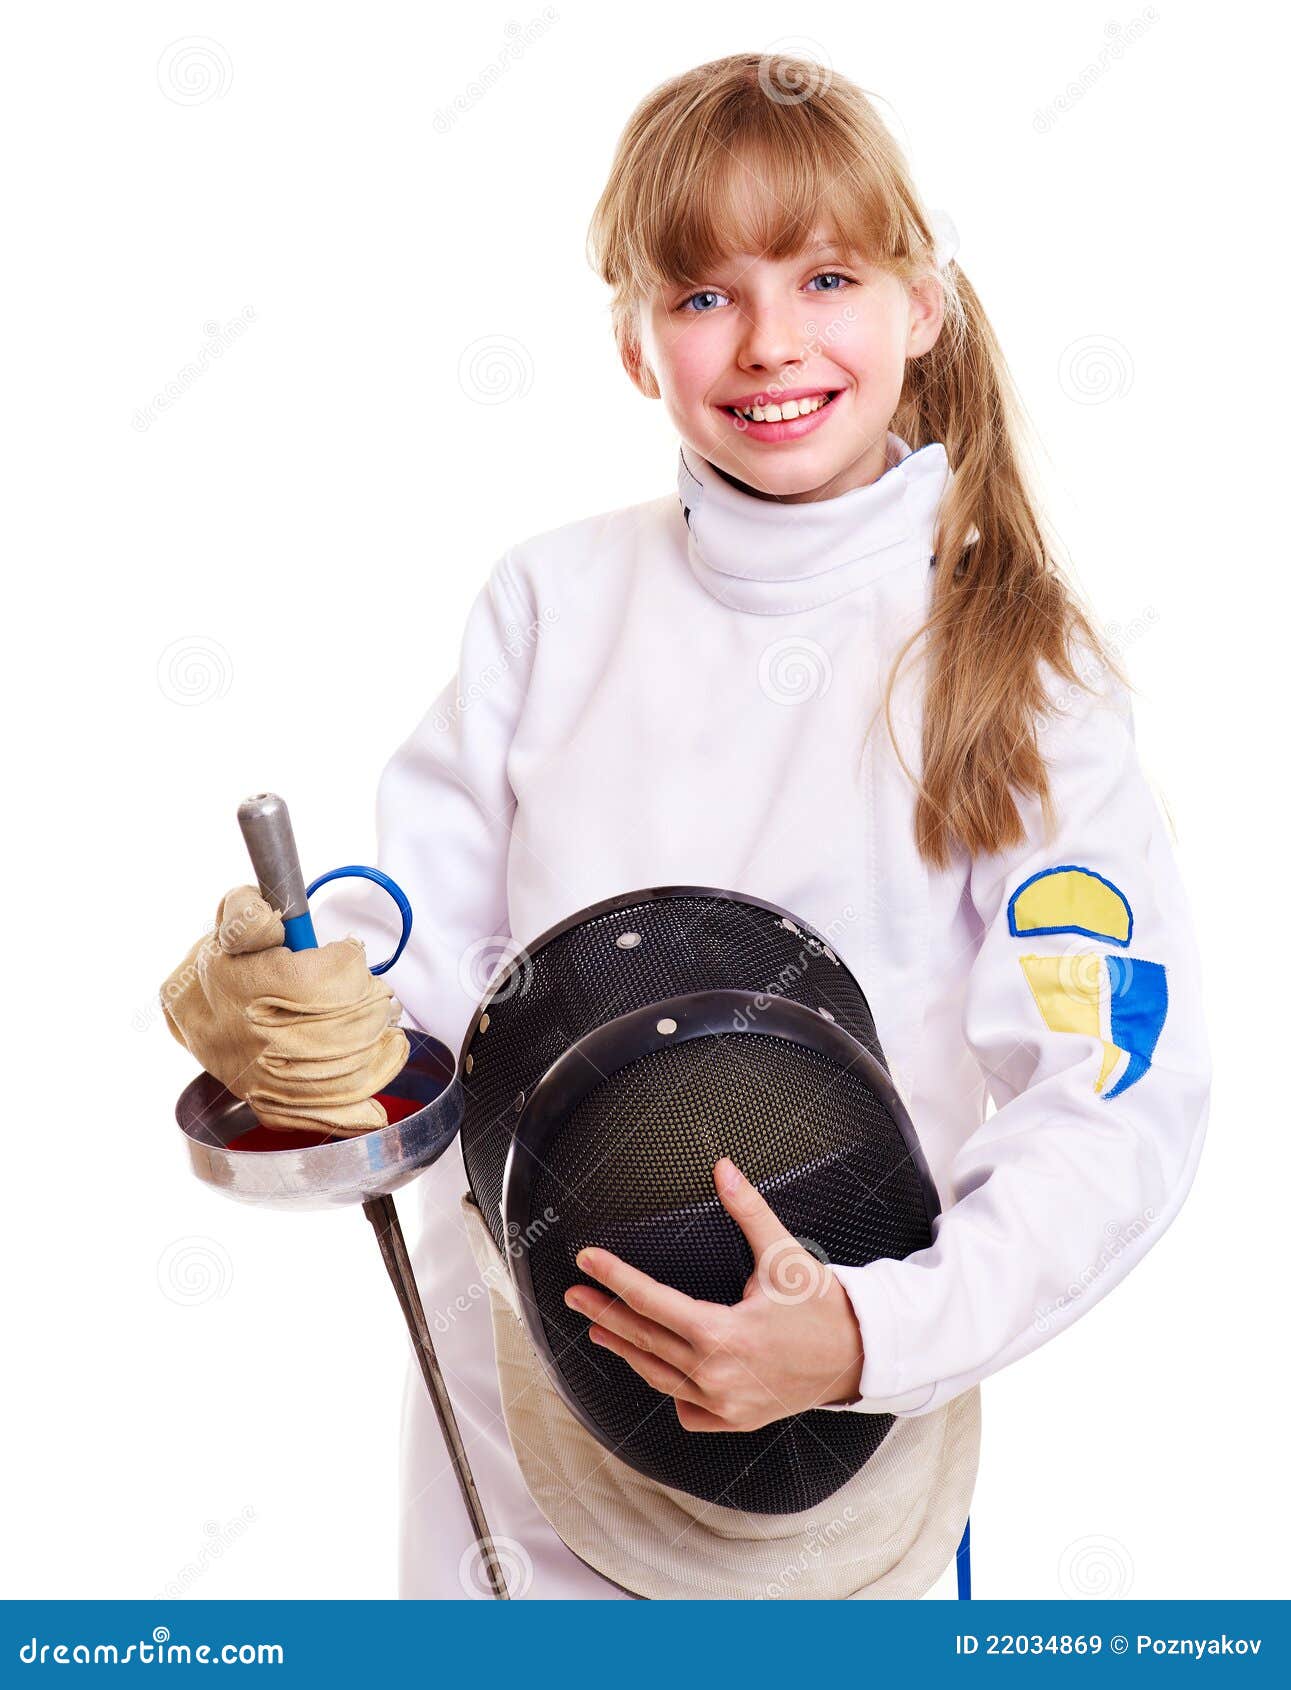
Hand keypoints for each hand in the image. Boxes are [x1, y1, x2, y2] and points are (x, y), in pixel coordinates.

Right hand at [160, 885, 407, 1136]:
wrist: (192, 1008)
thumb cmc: (229, 957)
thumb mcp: (234, 917)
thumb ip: (249, 911)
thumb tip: (271, 920)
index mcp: (243, 986)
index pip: (326, 982)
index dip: (350, 963)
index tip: (349, 953)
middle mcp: (252, 1038)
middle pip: (345, 1028)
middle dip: (373, 1003)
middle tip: (377, 990)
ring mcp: (261, 1078)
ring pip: (345, 1069)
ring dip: (380, 1042)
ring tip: (386, 1022)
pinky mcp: (271, 1104)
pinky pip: (330, 1110)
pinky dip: (368, 1092)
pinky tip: (384, 1062)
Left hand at [563, 1157, 863, 1431]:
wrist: (859, 1356)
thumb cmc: (821, 1306)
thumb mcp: (784, 1255)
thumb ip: (748, 1211)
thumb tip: (723, 1168)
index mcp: (723, 1333)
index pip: (652, 1302)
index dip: (615, 1278)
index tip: (587, 1261)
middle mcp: (717, 1374)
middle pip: (644, 1340)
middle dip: (604, 1312)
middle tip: (575, 1292)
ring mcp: (724, 1403)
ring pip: (657, 1376)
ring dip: (625, 1349)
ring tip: (598, 1327)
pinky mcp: (734, 1420)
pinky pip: (686, 1409)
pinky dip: (668, 1388)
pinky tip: (654, 1369)